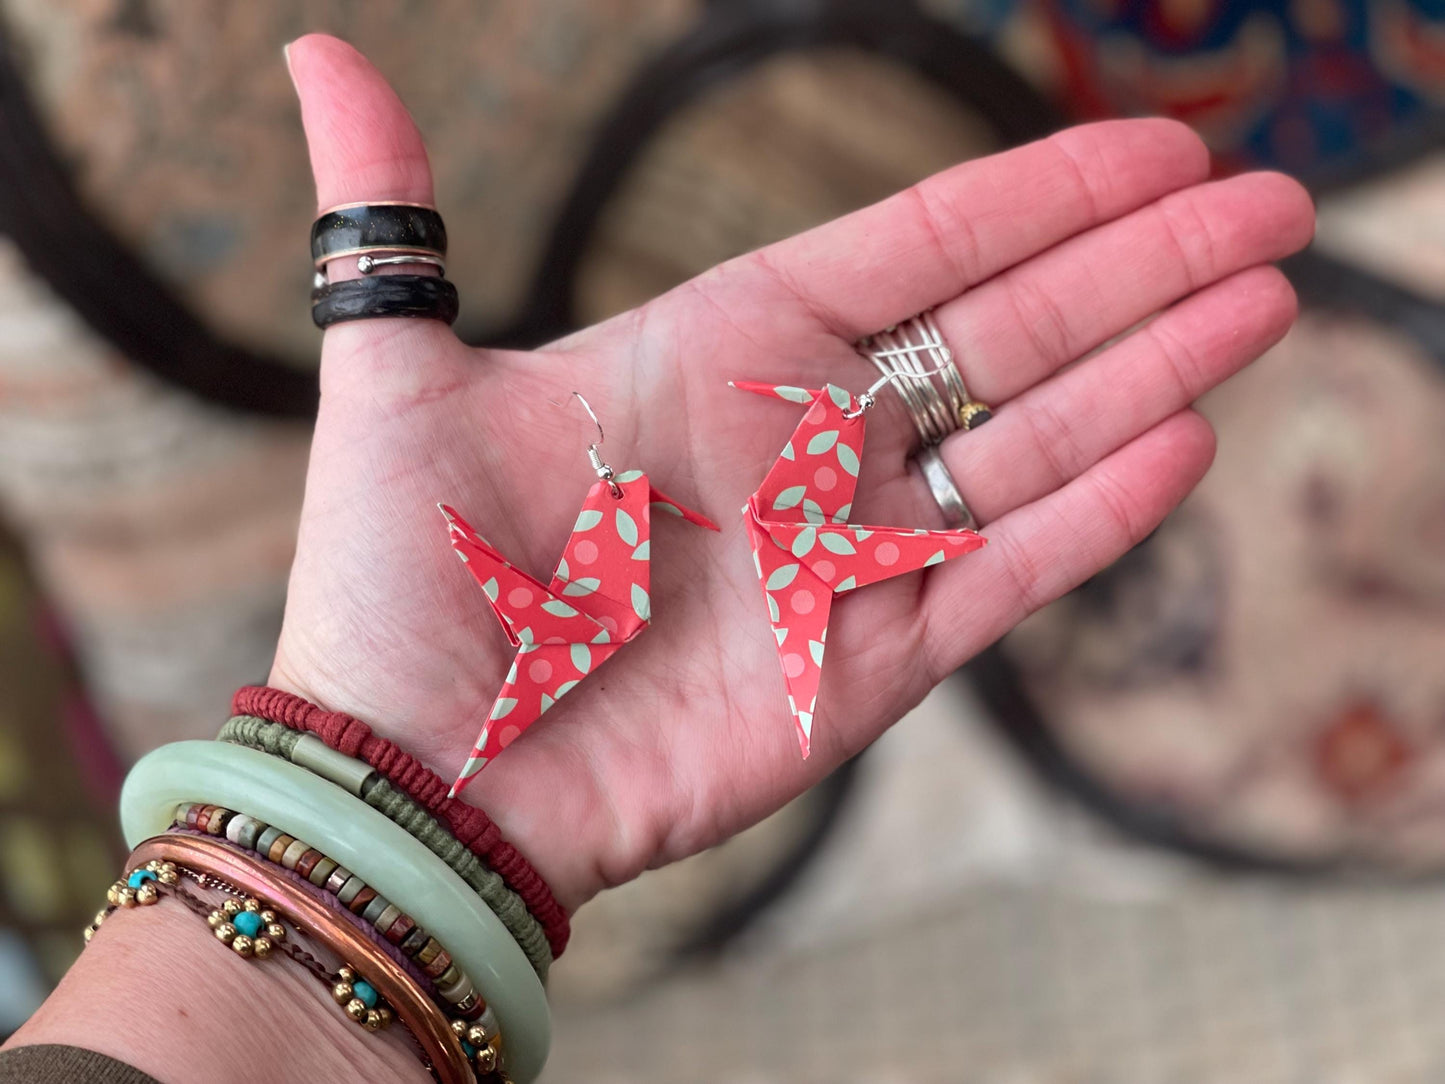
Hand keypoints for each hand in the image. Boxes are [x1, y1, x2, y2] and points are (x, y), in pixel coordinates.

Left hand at [273, 34, 1313, 910]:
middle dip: (1140, 266)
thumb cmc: (402, 584)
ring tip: (1263, 297)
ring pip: (1032, 439)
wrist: (423, 779)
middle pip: (1007, 329)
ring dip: (1151, 368)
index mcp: (721, 354)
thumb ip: (392, 217)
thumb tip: (320, 50)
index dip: (1038, 195)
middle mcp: (804, 442)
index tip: (1150, 148)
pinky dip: (1094, 513)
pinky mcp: (870, 664)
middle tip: (1266, 199)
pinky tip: (1182, 438)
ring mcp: (848, 554)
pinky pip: (1005, 573)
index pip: (917, 248)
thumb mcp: (397, 378)